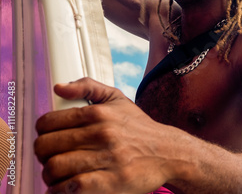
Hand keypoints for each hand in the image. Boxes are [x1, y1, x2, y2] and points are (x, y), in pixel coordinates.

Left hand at [34, 78, 169, 193]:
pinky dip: (61, 190)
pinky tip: (65, 187)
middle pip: (46, 146)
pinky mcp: (111, 182)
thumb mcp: (118, 99)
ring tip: (57, 175)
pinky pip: (72, 188)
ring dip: (50, 175)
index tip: (48, 139)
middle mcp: (101, 134)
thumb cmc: (140, 128)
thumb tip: (59, 87)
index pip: (48, 122)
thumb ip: (88, 88)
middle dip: (42, 155)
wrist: (169, 152)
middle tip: (50, 158)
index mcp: (98, 113)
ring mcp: (106, 159)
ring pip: (55, 168)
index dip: (42, 133)